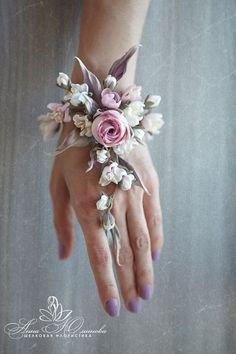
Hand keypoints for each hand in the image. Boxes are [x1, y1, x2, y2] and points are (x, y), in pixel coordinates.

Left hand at [50, 126, 163, 315]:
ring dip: (146, 269)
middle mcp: (113, 204)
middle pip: (124, 253)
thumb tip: (65, 256)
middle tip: (137, 306)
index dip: (107, 284)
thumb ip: (62, 223)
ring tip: (148, 291)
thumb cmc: (72, 152)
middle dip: (130, 283)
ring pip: (143, 240)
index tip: (114, 308)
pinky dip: (156, 240)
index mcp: (86, 206)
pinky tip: (155, 256)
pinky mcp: (148, 183)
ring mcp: (134, 193)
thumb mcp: (57, 185)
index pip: (100, 256)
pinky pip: (154, 217)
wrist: (99, 115)